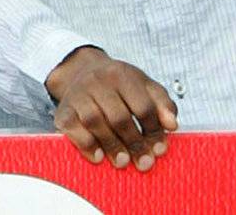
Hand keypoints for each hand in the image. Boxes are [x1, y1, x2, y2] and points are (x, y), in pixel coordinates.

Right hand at [45, 47, 177, 170]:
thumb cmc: (119, 84)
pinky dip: (87, 145)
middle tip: (145, 163)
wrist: (81, 72)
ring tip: (124, 162)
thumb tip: (172, 126)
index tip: (160, 150)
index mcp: (123, 75)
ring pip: (96, 123)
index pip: (143, 106)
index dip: (153, 130)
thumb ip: (162, 104)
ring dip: (112, 145)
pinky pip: (73, 129)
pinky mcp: (63, 111)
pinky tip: (98, 157)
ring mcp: (78, 95)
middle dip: (134, 143)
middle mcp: (99, 82)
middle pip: (120, 117)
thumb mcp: (144, 86)